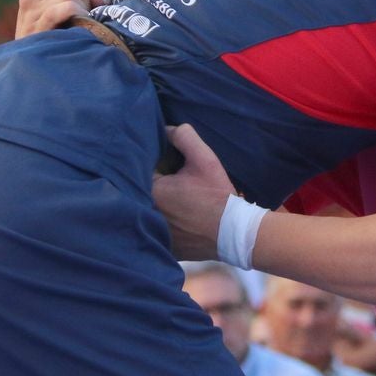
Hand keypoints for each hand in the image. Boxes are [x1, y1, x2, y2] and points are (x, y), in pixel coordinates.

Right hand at [15, 0, 112, 38]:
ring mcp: (29, 6)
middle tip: (74, 26)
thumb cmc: (62, 36)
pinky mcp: (35, 23)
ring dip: (81, 15)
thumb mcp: (76, 8)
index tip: (78, 13)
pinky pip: (68, 7)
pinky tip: (74, 30)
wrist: (40, 71)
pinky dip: (78, 16)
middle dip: (84, 6)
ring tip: (69, 31)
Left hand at [152, 124, 236, 259]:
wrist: (234, 232)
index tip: (167, 166)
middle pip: (142, 194)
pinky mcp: (164, 247)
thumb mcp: (205, 159)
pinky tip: (180, 221)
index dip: (154, 166)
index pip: (142, 172)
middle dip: (153, 186)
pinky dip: (165, 225)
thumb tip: (167, 129)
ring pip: (149, 213)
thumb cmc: (216, 194)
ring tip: (176, 202)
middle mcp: (147, 214)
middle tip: (173, 184)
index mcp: (152, 191)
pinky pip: (158, 232)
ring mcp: (155, 233)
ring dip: (157, 206)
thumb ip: (184, 137)